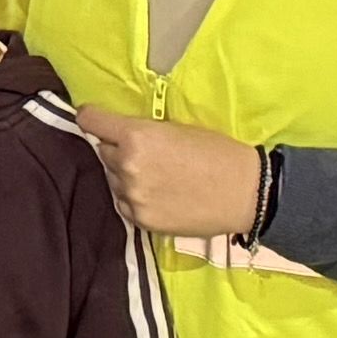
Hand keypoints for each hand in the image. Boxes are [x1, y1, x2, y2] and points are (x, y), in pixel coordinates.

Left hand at [75, 112, 266, 242]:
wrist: (245, 193)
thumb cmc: (217, 153)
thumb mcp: (177, 129)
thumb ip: (143, 132)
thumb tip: (119, 134)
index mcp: (136, 136)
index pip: (91, 120)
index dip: (92, 118)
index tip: (93, 119)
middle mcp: (127, 165)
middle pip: (103, 151)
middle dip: (117, 149)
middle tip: (145, 153)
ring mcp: (131, 195)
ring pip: (112, 179)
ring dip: (125, 175)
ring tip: (155, 177)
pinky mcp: (140, 220)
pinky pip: (123, 203)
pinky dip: (133, 198)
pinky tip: (158, 195)